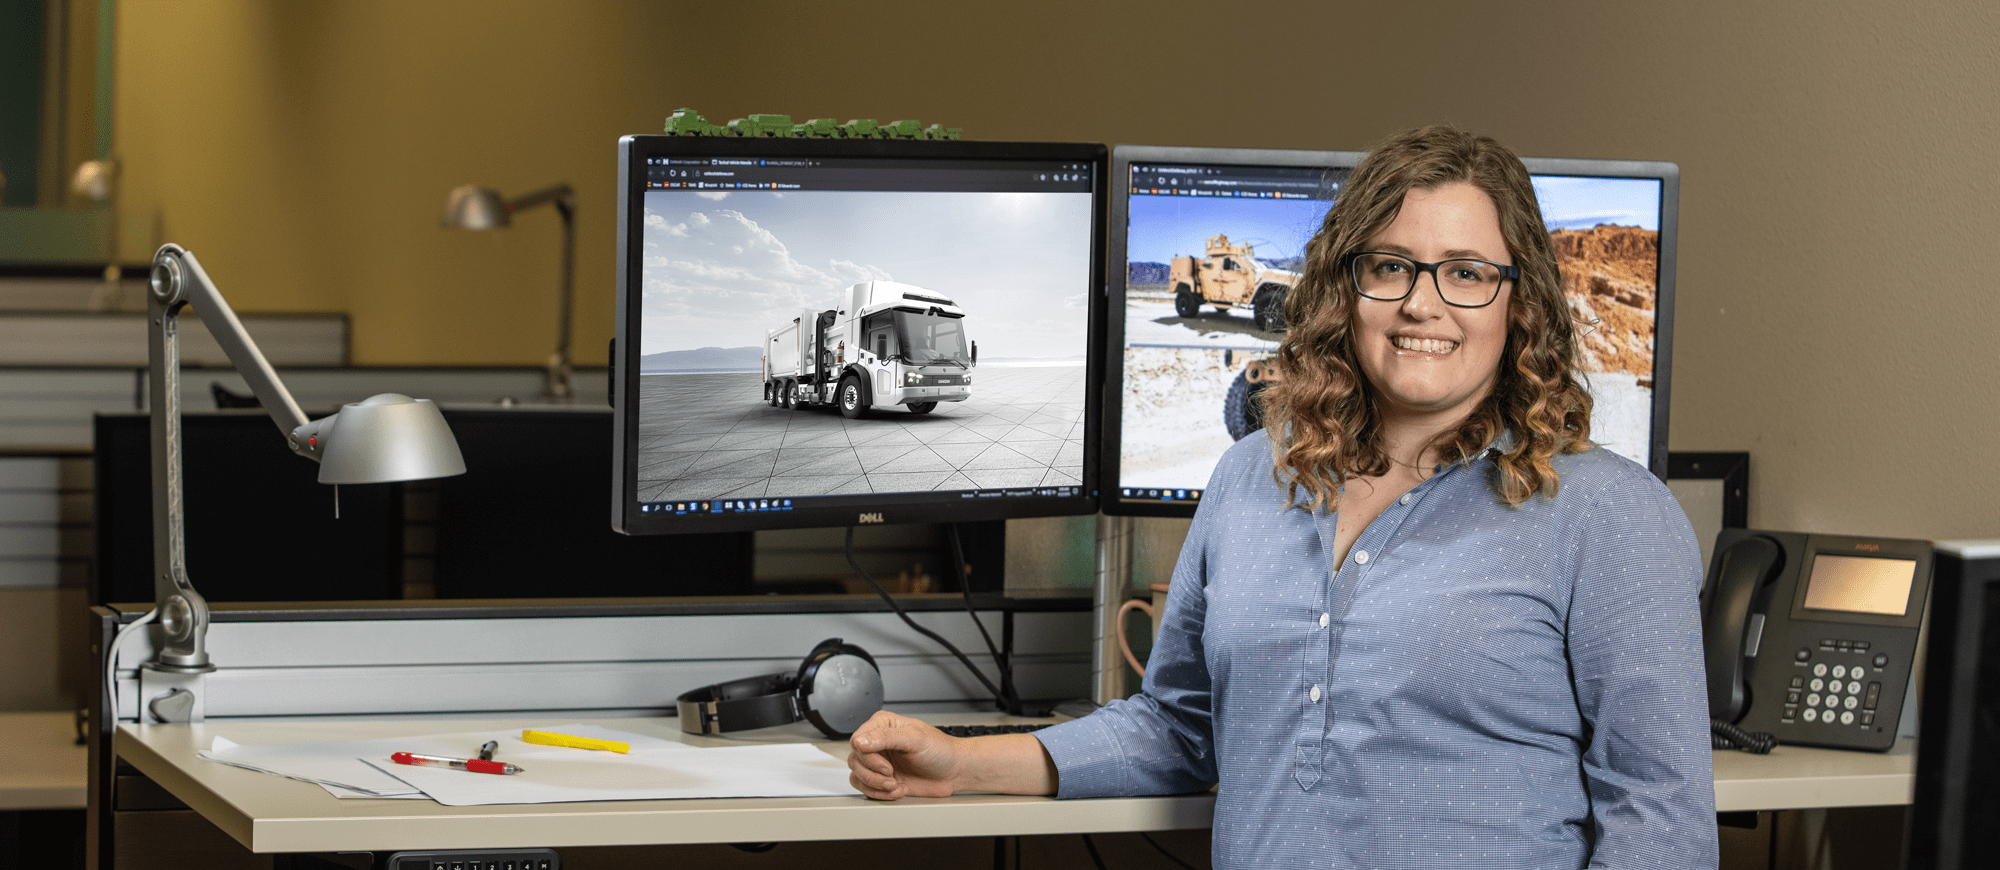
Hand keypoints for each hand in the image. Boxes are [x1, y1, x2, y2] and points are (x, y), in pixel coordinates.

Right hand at [846, 710, 961, 799]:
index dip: (868, 756)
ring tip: (895, 785)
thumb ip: (886, 738)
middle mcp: (878, 743)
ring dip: (875, 785)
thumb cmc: (940, 750)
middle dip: (873, 774)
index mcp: (883, 725)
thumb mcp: (915, 739)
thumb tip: (860, 741)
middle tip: (892, 776)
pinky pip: (866, 788)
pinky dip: (879, 794)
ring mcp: (879, 762)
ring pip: (857, 775)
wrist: (954, 772)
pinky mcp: (882, 779)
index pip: (858, 740)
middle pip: (855, 760)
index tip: (885, 765)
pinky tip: (897, 790)